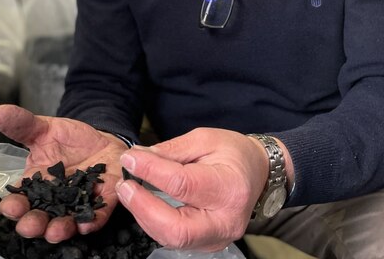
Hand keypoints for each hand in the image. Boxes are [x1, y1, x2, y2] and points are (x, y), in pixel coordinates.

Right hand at [0, 104, 129, 241]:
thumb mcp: (45, 129)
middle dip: (32, 224)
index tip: (9, 207)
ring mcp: (77, 204)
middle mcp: (53, 200)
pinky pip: (96, 217)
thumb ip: (24, 125)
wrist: (103, 142)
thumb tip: (0, 112)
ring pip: (65, 223)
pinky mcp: (102, 203)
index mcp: (35, 184)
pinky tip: (86, 225)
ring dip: (59, 230)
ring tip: (54, 231)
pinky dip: (91, 222)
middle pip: (39, 218)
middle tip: (29, 226)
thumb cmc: (70, 140)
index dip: (13, 206)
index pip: (19, 200)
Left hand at [113, 127, 270, 251]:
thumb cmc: (234, 154)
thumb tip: (138, 158)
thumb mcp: (205, 139)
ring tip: (130, 192)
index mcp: (229, 188)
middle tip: (126, 186)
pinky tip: (145, 204)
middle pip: (176, 229)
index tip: (130, 159)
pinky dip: (154, 222)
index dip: (151, 172)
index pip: (182, 184)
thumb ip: (171, 151)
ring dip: (144, 215)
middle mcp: (226, 221)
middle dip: (143, 208)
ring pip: (171, 238)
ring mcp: (217, 237)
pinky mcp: (207, 243)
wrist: (258, 173)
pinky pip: (174, 239)